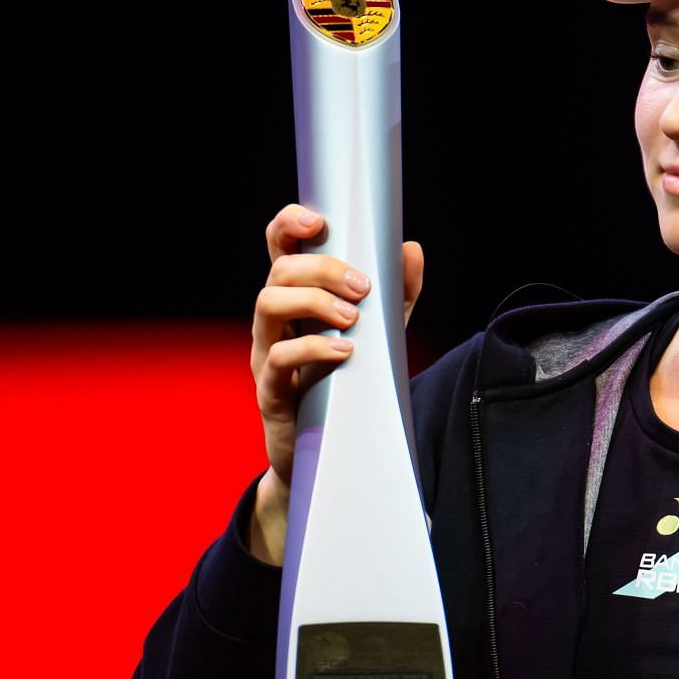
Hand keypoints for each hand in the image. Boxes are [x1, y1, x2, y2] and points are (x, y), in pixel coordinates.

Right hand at [248, 204, 424, 562]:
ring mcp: (268, 354)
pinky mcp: (272, 390)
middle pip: (279, 271)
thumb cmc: (350, 384)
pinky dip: (312, 349)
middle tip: (363, 287)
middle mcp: (275, 321)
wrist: (331, 456)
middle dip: (322, 269)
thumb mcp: (382, 335)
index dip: (289, 225)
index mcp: (297, 299)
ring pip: (268, 305)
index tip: (318, 221)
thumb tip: (410, 248)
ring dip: (313, 302)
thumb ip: (397, 294)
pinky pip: (279, 359)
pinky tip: (345, 351)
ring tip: (353, 319)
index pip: (279, 248)